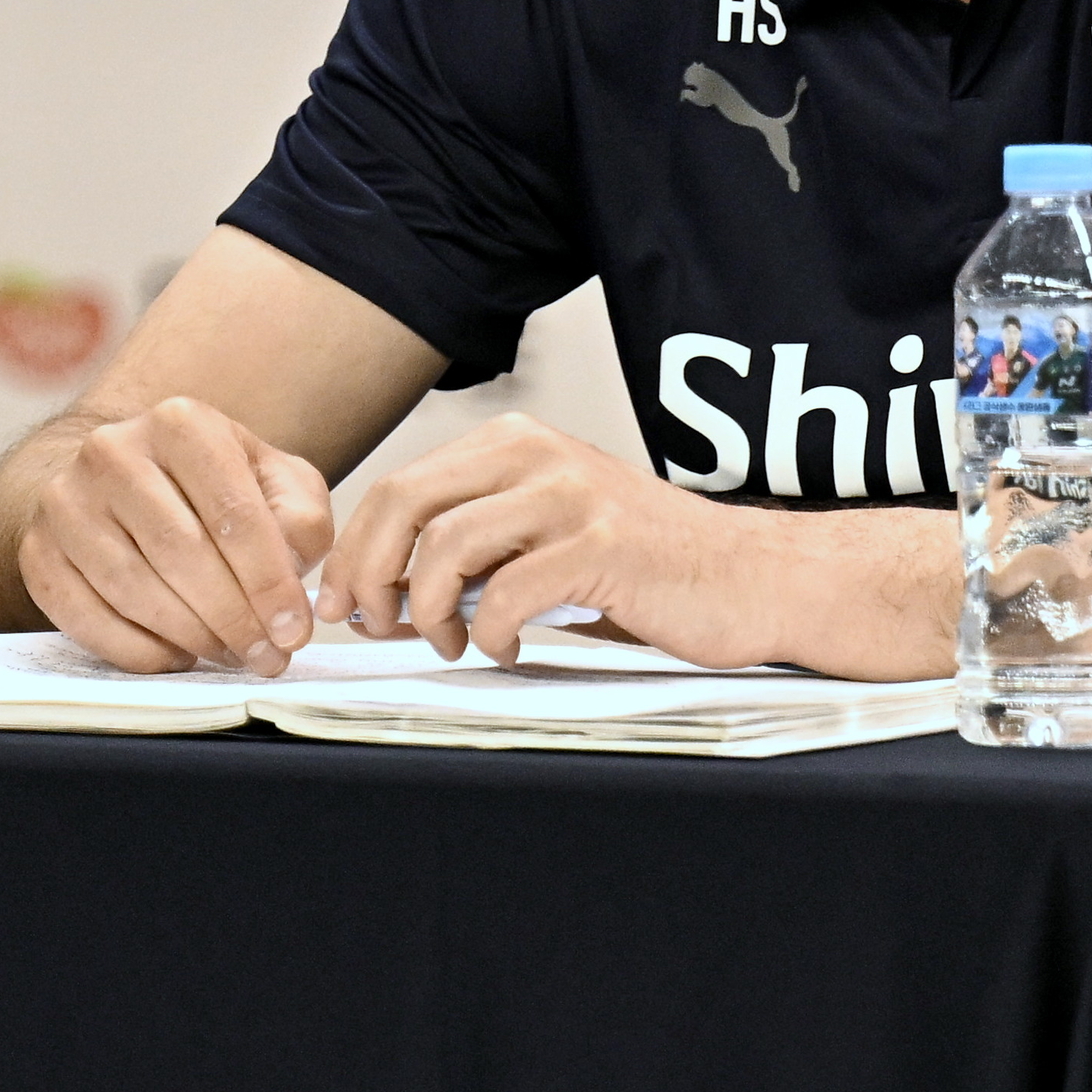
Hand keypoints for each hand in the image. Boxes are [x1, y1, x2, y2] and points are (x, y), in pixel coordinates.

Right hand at [18, 395, 336, 675]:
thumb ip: (299, 515)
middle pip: (180, 552)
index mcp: (179, 422)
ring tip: (229, 655)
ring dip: (191, 637)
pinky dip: (139, 650)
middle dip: (233, 617)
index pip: (231, 511)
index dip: (269, 581)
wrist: (122, 484)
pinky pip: (85, 619)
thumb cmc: (214, 490)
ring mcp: (64, 501)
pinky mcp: (37, 551)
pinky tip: (177, 655)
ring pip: (133, 589)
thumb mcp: (274, 482)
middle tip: (267, 657)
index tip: (294, 631)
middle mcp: (112, 450)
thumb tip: (288, 563)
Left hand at [313, 412, 768, 668]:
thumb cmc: (642, 566)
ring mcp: (571, 495)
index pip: (398, 487)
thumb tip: (383, 586)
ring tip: (453, 642)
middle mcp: (536, 454)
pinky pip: (509, 592)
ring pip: (447, 545)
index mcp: (513, 442)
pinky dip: (490, 633)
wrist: (748, 576)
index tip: (344, 604)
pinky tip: (508, 649)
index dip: (354, 551)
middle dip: (370, 576)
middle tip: (378, 628)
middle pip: (405, 505)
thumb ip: (474, 542)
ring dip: (431, 610)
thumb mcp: (544, 530)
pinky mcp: (603, 545)